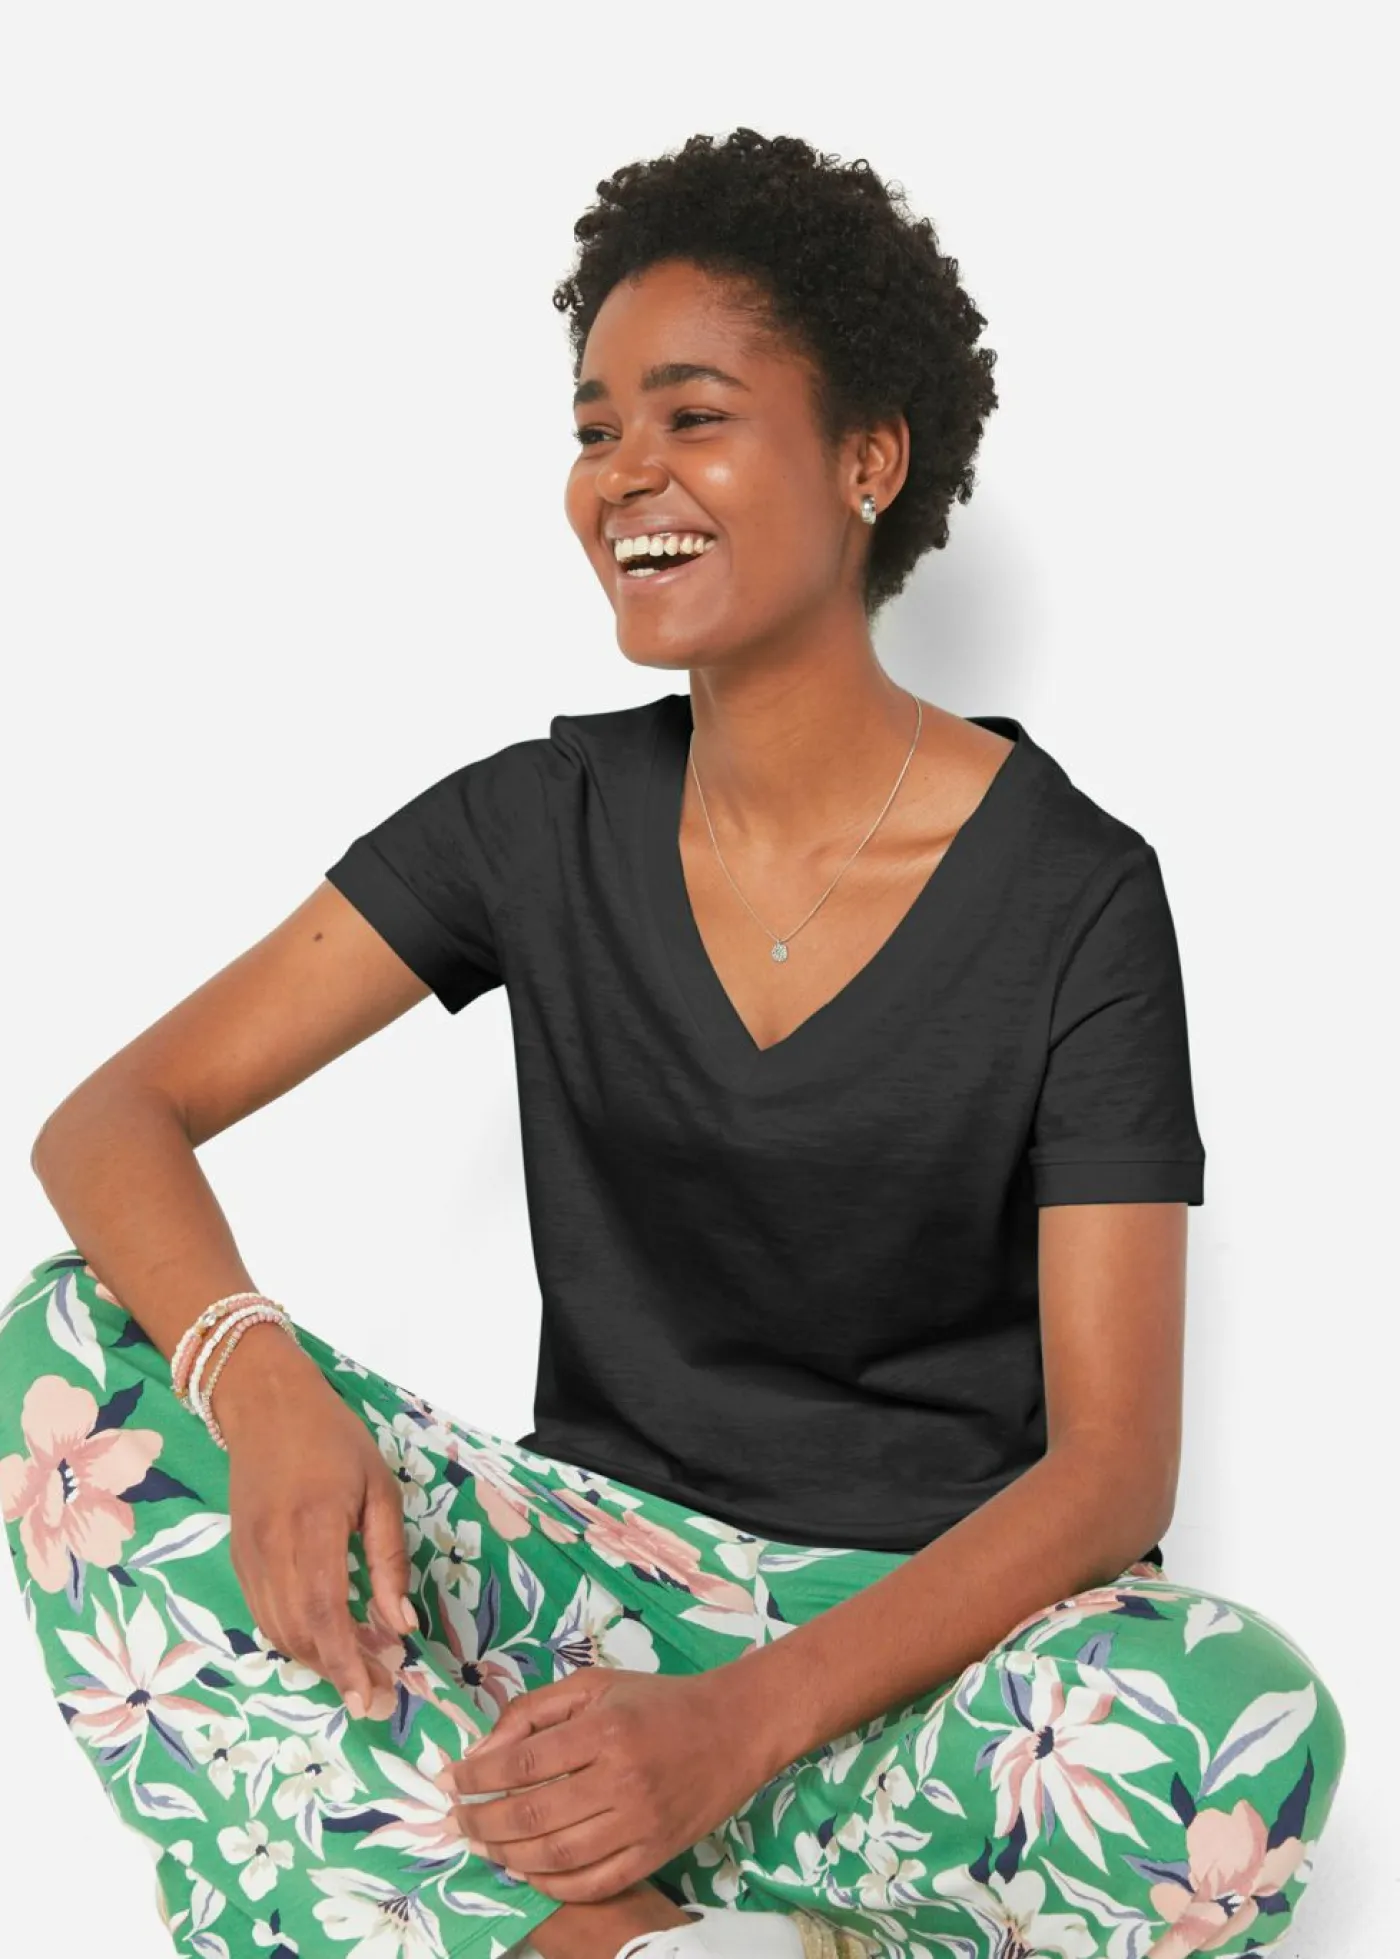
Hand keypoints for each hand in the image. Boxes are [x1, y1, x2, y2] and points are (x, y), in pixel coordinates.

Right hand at [217, 1322, 418, 1718]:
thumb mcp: (379, 1488)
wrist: (265, 1403)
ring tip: (360, 1669)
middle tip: (379, 1693)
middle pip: (299, 1634)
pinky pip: (263, 1614)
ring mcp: (248, 1556)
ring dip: (317, 1660)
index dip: (347, 1663)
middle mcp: (271, 1550)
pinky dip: (294, 1637)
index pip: (324, 1615)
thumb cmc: (333, 1437)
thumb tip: (401, 1624)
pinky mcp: (238, 1557)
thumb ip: (389, 1558)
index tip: (373, 1696)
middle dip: (339, 1672)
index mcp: (312, 1528)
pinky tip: (326, 1639)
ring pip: (278, 1631)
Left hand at [431, 1667, 768, 1902]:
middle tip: (459, 1821)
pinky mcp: (655, 1854)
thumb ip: (535, 1711)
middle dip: (482, 1822)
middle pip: (532, 1814)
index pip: (522, 1762)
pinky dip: (551, 1885)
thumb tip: (483, 1752)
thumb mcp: (596, 1685)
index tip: (453, 1780)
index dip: (477, 1777)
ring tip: (486, 1846)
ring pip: (556, 1856)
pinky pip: (592, 1883)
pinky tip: (528, 1871)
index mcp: (604, 1729)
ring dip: (508, 1856)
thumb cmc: (658, 1701)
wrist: (734, 1729)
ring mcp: (640, 1823)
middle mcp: (621, 1778)